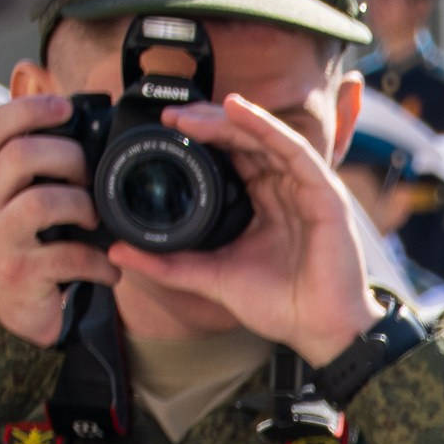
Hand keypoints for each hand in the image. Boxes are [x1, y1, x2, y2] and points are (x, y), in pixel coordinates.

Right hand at [0, 90, 117, 345]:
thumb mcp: (22, 203)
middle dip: (67, 157)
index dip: (26, 109)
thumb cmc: (27, 247)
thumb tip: (86, 133)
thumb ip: (39, 172)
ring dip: (82, 206)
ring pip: (41, 202)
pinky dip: (99, 262)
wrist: (12, 312)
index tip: (65, 106)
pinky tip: (109, 269)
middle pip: (19, 156)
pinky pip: (67, 256)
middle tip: (89, 176)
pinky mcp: (19, 274)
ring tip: (96, 221)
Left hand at [115, 94, 377, 365]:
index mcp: (263, 203)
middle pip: (245, 140)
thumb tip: (119, 254)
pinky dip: (267, 127)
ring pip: (265, 137)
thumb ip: (169, 264)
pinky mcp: (325, 193)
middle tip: (172, 116)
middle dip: (208, 123)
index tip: (165, 130)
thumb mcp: (212, 277)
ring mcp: (306, 188)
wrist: (320, 332)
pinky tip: (239, 112)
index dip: (199, 139)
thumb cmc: (280, 306)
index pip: (231, 156)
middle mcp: (284, 189)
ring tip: (193, 113)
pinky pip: (294, 149)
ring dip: (229, 120)